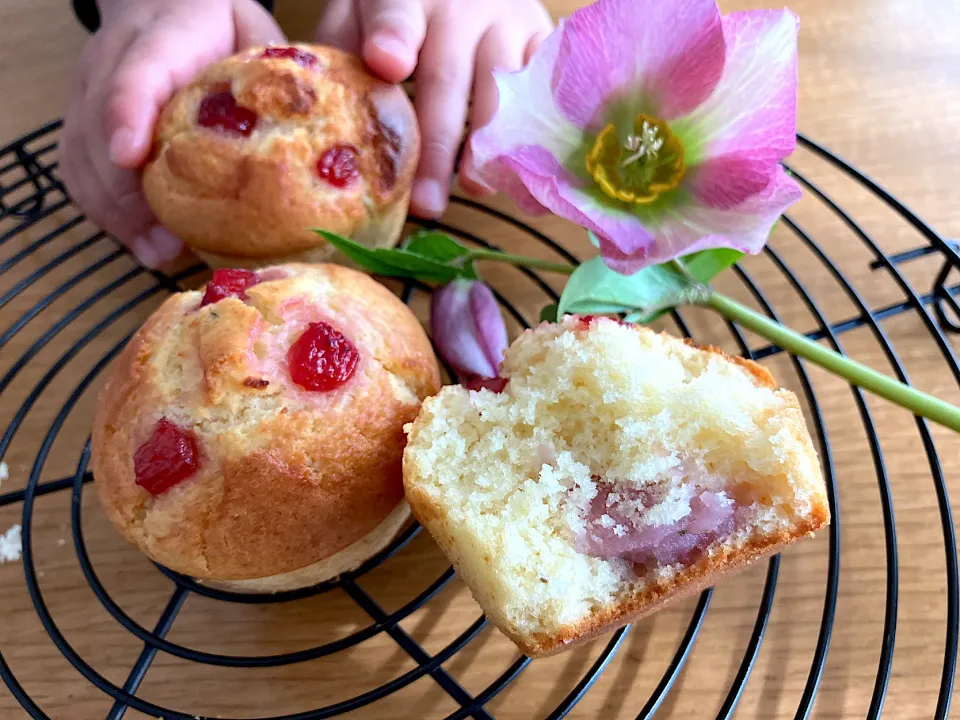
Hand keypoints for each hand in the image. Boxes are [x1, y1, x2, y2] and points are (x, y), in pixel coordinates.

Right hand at [59, 0, 283, 267]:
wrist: (169, 5)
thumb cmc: (221, 29)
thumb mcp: (256, 36)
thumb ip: (276, 78)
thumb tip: (321, 134)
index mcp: (161, 38)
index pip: (134, 75)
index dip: (127, 114)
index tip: (132, 158)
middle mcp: (111, 62)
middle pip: (98, 130)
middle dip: (127, 195)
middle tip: (167, 245)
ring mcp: (88, 92)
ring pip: (82, 157)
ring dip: (118, 215)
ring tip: (158, 256)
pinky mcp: (82, 121)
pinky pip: (78, 172)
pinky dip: (107, 213)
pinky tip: (141, 243)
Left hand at [317, 0, 553, 218]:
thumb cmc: (396, 11)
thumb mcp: (357, 15)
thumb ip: (340, 52)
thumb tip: (312, 115)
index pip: (396, 14)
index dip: (394, 38)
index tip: (386, 63)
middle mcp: (462, 5)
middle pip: (448, 80)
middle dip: (437, 145)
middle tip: (426, 203)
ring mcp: (508, 21)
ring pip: (503, 91)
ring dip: (489, 147)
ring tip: (475, 189)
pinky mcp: (541, 40)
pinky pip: (546, 93)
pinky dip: (535, 137)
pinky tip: (523, 177)